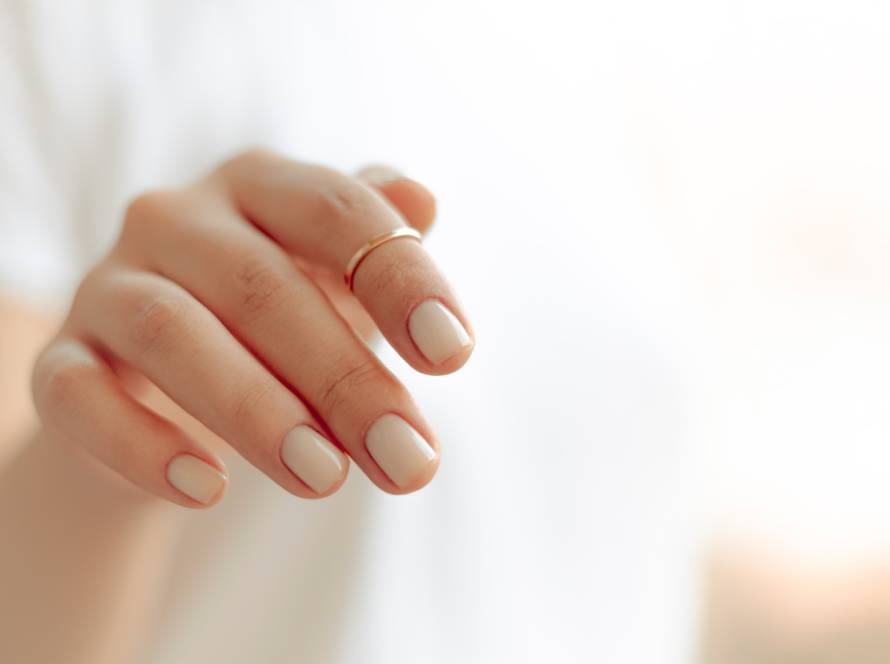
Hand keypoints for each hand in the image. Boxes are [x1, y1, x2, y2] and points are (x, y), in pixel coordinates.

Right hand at [30, 149, 473, 506]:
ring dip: (256, 411)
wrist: (169, 381)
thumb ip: (379, 246)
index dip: (397, 276)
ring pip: (172, 333)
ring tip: (325, 478)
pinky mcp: (60, 359)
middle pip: (262, 286)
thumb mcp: (338, 280)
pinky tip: (206, 490)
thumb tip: (423, 199)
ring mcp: (110, 285)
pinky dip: (141, 444)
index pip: (333, 208)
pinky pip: (81, 395)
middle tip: (407, 458)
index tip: (453, 354)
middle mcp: (177, 219)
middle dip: (344, 379)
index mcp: (259, 186)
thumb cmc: (280, 321)